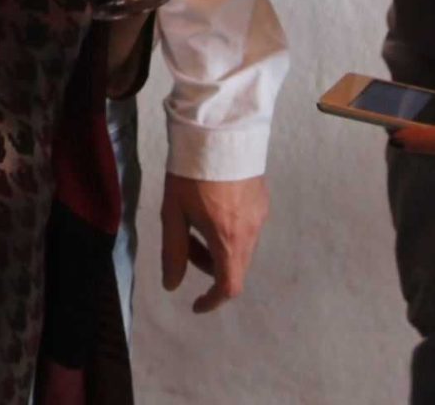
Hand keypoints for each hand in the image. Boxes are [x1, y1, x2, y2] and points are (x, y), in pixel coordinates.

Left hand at [161, 173, 267, 311]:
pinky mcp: (262, 199)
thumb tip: (172, 284)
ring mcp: (260, 215)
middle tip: (184, 244)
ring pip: (240, 247)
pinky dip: (228, 231)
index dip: (212, 301)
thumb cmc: (191, 173)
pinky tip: (211, 206)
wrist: (220, 130)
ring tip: (193, 221)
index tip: (196, 304)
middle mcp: (252, 232)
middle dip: (208, 265)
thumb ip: (172, 251)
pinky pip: (246, 228)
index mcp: (229, 239)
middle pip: (234, 266)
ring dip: (217, 247)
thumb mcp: (173, 212)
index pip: (229, 286)